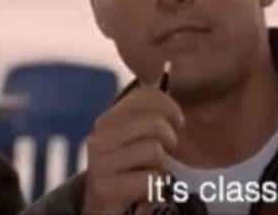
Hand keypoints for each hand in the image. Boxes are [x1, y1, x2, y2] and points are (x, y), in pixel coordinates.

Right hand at [82, 86, 184, 214]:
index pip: (146, 94)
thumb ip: (149, 111)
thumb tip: (165, 76)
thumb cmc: (129, 168)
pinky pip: (151, 178)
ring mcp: (100, 162)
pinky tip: (144, 190)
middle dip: (169, 138)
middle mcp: (100, 136)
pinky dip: (156, 187)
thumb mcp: (137, 137)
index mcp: (109, 118)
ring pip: (154, 150)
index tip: (177, 122)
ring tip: (150, 172)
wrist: (102, 209)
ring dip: (161, 166)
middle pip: (154, 122)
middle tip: (166, 151)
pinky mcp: (106, 188)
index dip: (169, 106)